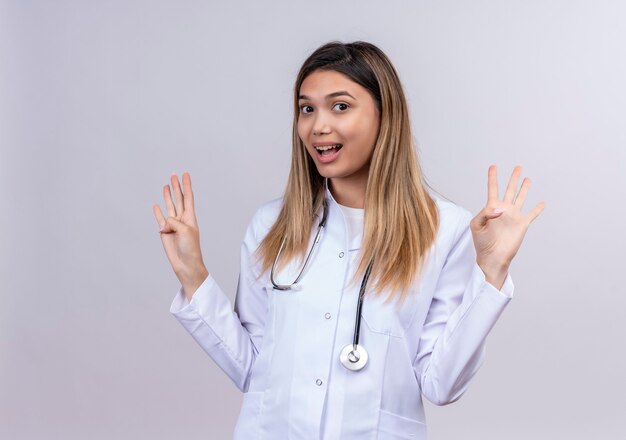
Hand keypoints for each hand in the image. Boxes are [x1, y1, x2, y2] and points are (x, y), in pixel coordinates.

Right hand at [153, 172, 207, 293]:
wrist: (186, 264)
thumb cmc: (190, 249)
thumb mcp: (185, 231)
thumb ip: (174, 222)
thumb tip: (163, 223)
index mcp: (190, 217)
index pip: (188, 197)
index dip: (186, 185)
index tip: (185, 174)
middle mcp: (182, 219)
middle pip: (178, 198)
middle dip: (176, 186)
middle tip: (174, 174)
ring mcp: (173, 225)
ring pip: (169, 206)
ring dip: (168, 195)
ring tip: (166, 185)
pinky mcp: (165, 232)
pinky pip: (160, 219)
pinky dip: (157, 212)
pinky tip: (156, 205)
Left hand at [470, 165, 544, 283]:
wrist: (492, 256)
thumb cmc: (481, 242)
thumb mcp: (476, 225)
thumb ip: (484, 214)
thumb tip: (500, 209)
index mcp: (491, 208)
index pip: (493, 188)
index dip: (493, 177)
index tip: (493, 166)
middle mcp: (504, 209)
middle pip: (509, 189)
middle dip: (513, 178)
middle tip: (518, 167)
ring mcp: (514, 216)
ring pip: (521, 198)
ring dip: (524, 188)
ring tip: (527, 178)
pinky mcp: (522, 224)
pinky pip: (532, 214)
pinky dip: (538, 209)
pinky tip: (542, 203)